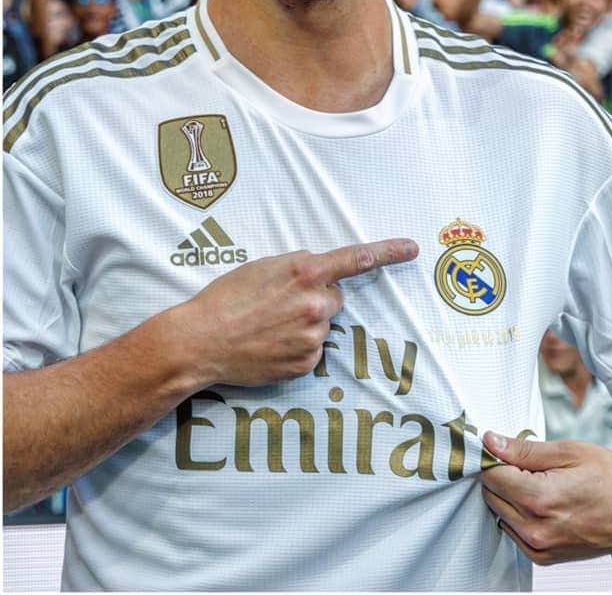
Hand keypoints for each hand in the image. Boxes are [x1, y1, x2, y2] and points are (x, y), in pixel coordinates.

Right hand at [172, 239, 417, 386]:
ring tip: (267, 326)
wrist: (199, 342)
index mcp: (306, 272)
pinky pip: (313, 349)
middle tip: (279, 305)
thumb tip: (324, 275)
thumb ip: (301, 268)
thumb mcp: (265, 268)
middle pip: (335, 297)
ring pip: (323, 324)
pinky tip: (270, 345)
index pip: (357, 259)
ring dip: (304, 324)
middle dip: (315, 298)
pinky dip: (297, 347)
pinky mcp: (307, 362)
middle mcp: (316, 304)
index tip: (412, 249)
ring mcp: (313, 336)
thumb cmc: (227, 299)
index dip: (389, 252)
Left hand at [480, 433, 611, 563]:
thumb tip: (492, 443)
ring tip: (540, 483)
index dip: (495, 457)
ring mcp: (538, 546)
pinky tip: (541, 503)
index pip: (491, 475)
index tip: (503, 450)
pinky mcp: (542, 557)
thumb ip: (525, 449)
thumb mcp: (569, 451)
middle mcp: (535, 528)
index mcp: (540, 498)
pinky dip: (518, 514)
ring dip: (510, 495)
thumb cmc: (611, 481)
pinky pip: (512, 531)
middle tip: (528, 465)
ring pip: (499, 513)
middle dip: (503, 475)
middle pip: (491, 494)